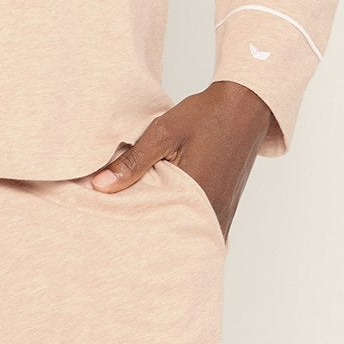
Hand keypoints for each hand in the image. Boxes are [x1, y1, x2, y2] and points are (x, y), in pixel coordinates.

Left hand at [88, 82, 274, 240]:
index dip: (136, 230)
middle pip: (175, 237)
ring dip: (169, 229)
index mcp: (198, 196)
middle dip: (152, 235)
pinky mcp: (226, 209)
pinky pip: (201, 227)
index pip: (159, 228)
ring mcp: (223, 213)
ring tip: (145, 223)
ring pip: (190, 234)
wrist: (244, 107)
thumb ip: (133, 162)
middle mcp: (214, 211)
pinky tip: (168, 213)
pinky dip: (184, 224)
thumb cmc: (206, 116)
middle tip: (127, 230)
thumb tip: (99, 186)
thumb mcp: (164, 132)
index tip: (117, 228)